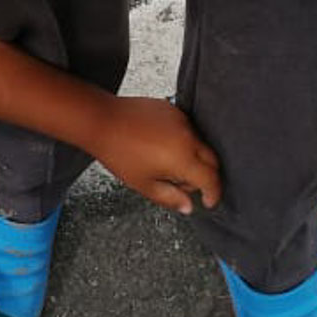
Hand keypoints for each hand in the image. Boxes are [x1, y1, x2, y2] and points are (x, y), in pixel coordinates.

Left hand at [88, 97, 221, 214]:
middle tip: (181, 185)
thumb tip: (187, 207)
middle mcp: (188, 137)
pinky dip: (181, 141)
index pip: (211, 179)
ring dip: (191, 158)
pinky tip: (159, 146)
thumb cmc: (119, 153)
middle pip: (212, 161)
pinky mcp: (172, 109)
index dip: (213, 194)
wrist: (103, 121)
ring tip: (162, 163)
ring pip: (199, 144)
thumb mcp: (144, 184)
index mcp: (183, 158)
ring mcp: (181, 120)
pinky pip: (186, 129)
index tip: (208, 201)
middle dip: (204, 177)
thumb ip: (170, 198)